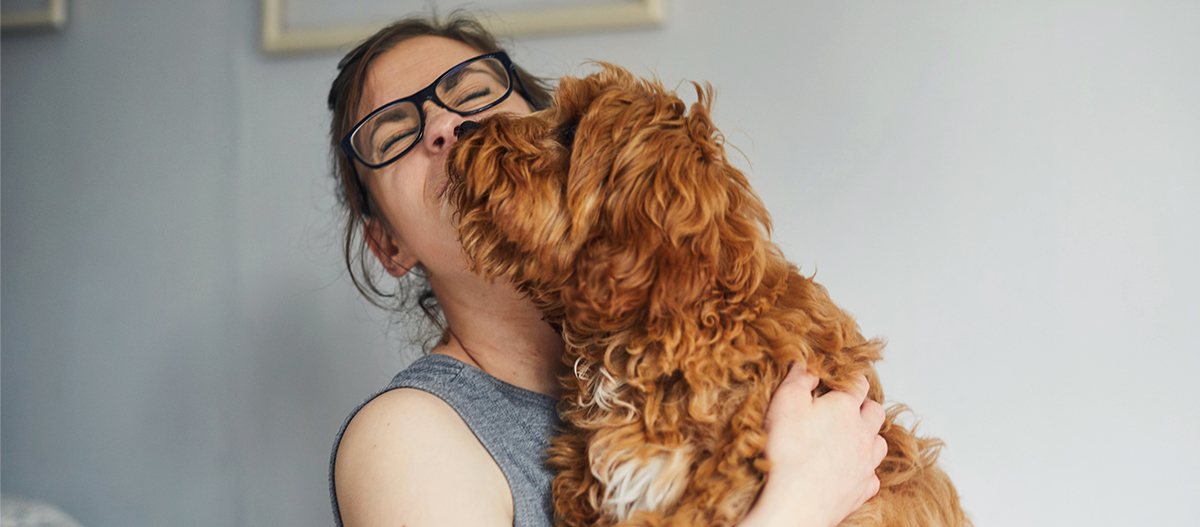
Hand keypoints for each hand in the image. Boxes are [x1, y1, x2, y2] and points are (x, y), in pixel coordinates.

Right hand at [740, 366, 887, 526]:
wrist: (795, 501)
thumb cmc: (787, 451)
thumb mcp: (784, 402)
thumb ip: (799, 378)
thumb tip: (807, 364)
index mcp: (844, 407)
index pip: (858, 384)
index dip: (852, 378)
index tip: (845, 378)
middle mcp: (862, 433)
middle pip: (876, 412)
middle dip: (865, 406)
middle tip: (849, 408)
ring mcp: (865, 462)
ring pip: (880, 443)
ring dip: (870, 437)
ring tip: (853, 438)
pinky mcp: (862, 489)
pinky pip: (873, 475)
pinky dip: (865, 470)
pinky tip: (851, 470)